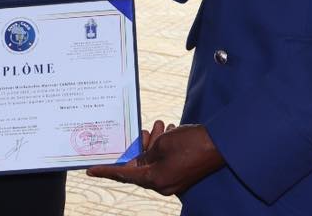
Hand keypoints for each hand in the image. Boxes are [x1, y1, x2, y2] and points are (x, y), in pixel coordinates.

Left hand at [87, 121, 223, 195]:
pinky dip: (162, 149)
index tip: (91, 170)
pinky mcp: (181, 175)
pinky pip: (164, 163)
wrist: (221, 145)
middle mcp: (162, 185)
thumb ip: (146, 152)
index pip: (125, 175)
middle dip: (138, 149)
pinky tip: (167, 132)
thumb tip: (139, 160)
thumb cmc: (191, 143)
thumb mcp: (162, 144)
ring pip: (153, 163)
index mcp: (155, 179)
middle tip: (141, 133)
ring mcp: (173, 181)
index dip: (107, 171)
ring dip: (152, 145)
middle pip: (140, 168)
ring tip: (158, 126)